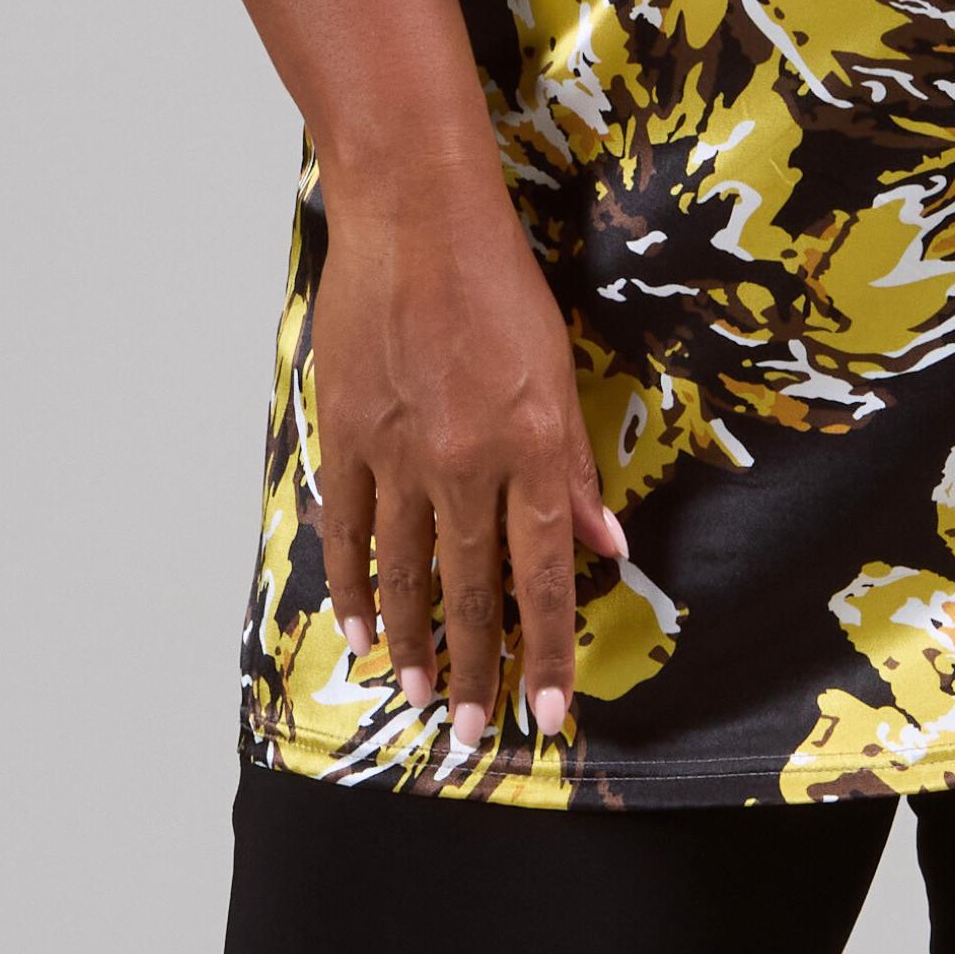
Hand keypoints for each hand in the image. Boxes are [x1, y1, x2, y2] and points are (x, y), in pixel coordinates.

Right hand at [311, 156, 627, 756]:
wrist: (415, 219)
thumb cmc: (500, 284)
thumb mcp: (561, 373)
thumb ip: (577, 470)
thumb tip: (607, 546)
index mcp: (532, 448)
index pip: (544, 575)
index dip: (549, 650)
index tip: (549, 714)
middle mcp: (466, 464)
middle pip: (471, 590)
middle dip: (479, 670)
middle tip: (475, 734)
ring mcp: (399, 455)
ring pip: (406, 573)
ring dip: (415, 643)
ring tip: (421, 696)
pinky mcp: (347, 437)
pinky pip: (349, 532)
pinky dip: (353, 587)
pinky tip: (360, 630)